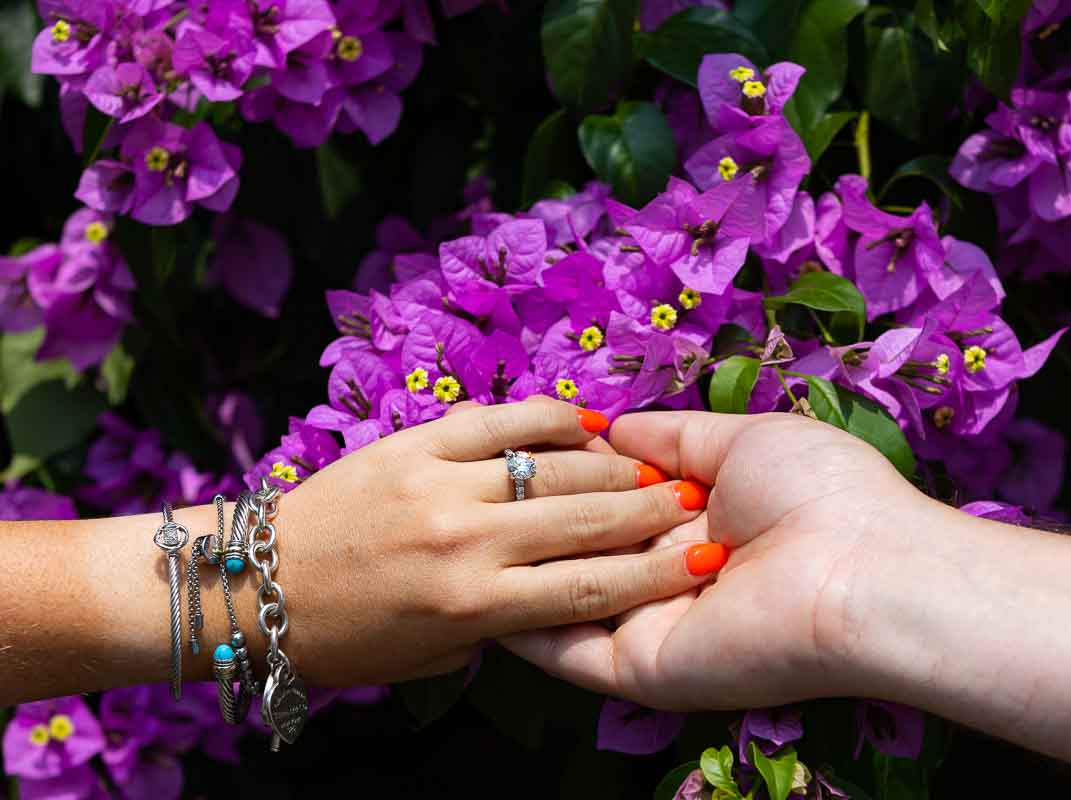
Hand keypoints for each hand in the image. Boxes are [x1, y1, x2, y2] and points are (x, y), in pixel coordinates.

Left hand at [83, 398, 721, 693]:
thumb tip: (557, 593)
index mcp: (473, 606)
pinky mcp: (414, 442)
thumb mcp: (430, 660)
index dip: (656, 573)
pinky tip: (591, 419)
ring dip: (613, 464)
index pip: (590, 588)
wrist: (253, 585)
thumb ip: (500, 629)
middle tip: (692, 502)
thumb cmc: (344, 639)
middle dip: (649, 511)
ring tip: (652, 466)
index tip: (705, 558)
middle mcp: (466, 540)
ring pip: (552, 465)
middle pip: (586, 518)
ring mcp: (440, 483)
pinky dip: (550, 416)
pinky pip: (499, 420)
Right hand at [502, 410, 936, 709]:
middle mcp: (669, 571)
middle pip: (584, 541)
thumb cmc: (816, 492)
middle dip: (537, 507)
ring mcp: (653, 622)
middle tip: (481, 475)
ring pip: (566, 590)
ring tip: (462, 520)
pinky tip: (472, 585)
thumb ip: (673, 435)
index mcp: (697, 519)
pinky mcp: (640, 667)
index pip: (613, 497)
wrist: (860, 570)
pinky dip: (518, 621)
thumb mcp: (741, 439)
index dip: (570, 469)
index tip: (520, 440)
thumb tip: (611, 427)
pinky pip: (566, 648)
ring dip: (520, 556)